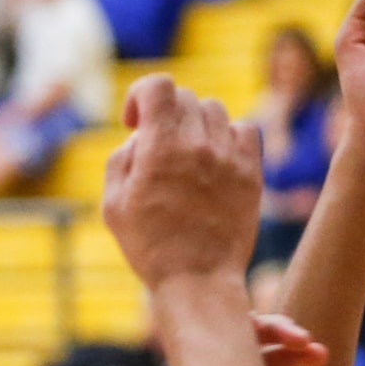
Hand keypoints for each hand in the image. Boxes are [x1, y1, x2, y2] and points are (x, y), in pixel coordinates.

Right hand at [103, 74, 260, 286]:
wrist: (197, 280)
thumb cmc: (149, 246)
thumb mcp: (114, 203)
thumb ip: (122, 157)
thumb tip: (141, 135)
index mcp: (160, 147)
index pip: (158, 85)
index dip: (141, 94)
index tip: (136, 121)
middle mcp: (198, 144)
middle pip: (184, 97)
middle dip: (166, 114)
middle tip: (159, 145)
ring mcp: (228, 157)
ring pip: (214, 110)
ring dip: (196, 123)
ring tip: (188, 153)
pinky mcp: (251, 173)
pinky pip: (245, 130)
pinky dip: (228, 136)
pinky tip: (215, 159)